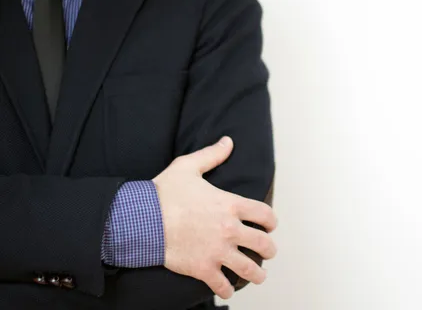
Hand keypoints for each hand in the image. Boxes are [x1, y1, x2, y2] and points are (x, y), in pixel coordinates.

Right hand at [152, 137, 277, 298]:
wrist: (141, 220)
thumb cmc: (163, 193)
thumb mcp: (188, 166)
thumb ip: (212, 155)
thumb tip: (228, 141)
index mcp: (230, 204)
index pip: (265, 214)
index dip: (271, 221)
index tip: (270, 226)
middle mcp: (229, 229)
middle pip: (263, 244)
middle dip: (269, 249)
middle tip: (268, 251)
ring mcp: (218, 251)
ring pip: (249, 269)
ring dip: (257, 274)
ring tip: (258, 275)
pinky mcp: (203, 269)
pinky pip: (223, 285)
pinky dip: (227, 289)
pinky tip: (227, 288)